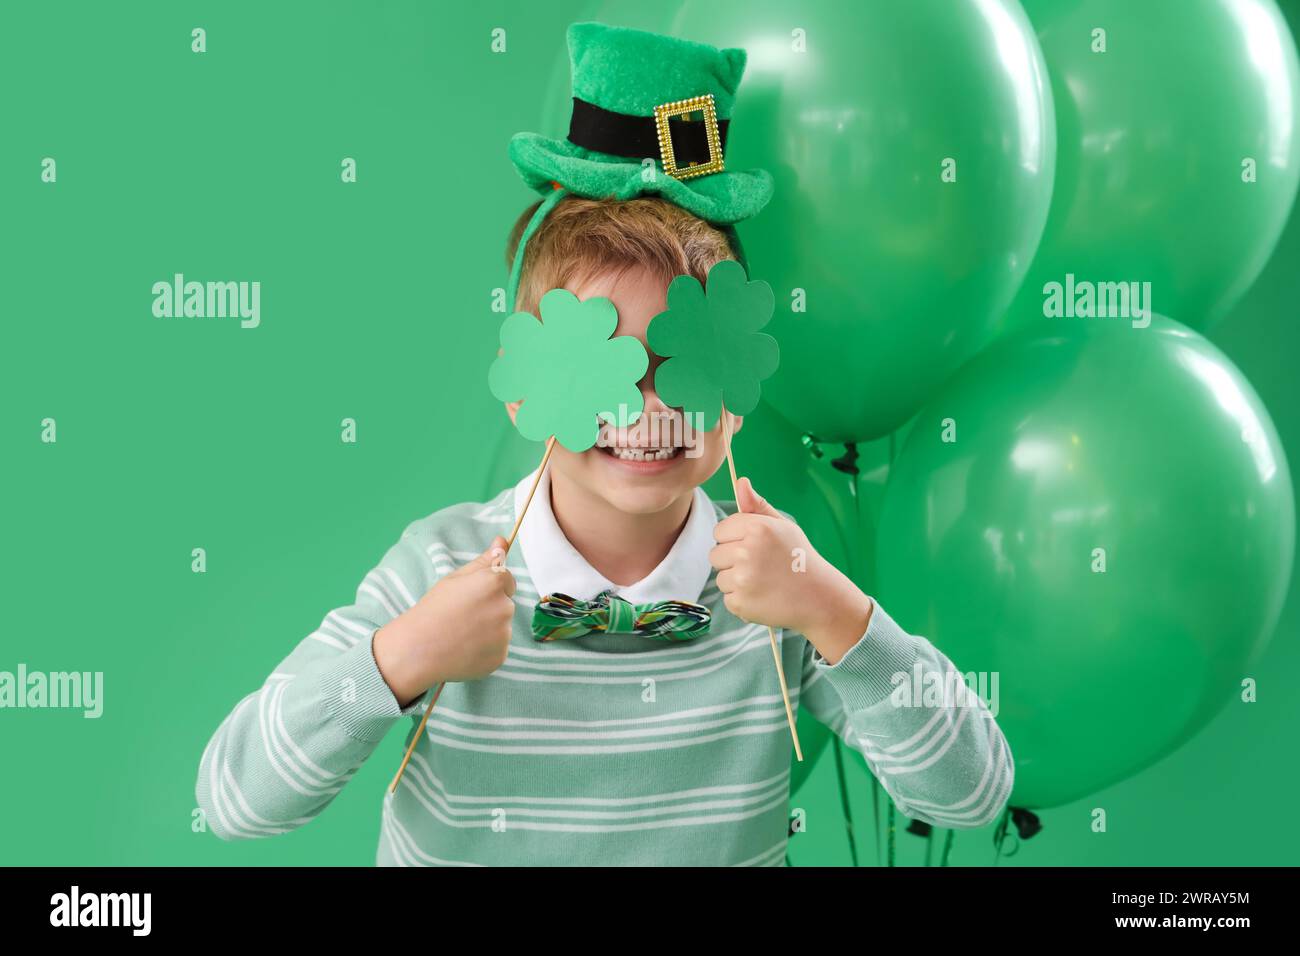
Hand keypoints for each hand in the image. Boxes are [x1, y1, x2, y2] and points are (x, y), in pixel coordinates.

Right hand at [374, 535, 515, 706]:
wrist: (417, 649)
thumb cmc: (434, 609)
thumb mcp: (456, 579)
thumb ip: (484, 561)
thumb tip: (504, 541)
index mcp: (494, 583)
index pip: (507, 579)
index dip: (488, 587)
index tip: (471, 596)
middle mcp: (505, 607)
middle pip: (506, 603)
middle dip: (490, 607)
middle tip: (461, 616)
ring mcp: (504, 635)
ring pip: (502, 627)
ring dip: (488, 629)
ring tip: (460, 633)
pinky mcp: (501, 656)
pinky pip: (498, 647)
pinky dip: (485, 648)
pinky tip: (464, 648)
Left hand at [710, 478, 872, 663]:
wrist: (819, 597)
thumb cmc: (799, 558)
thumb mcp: (783, 526)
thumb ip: (757, 506)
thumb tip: (740, 482)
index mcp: (756, 528)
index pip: (720, 531)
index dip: (734, 539)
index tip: (754, 547)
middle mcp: (746, 551)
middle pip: (715, 555)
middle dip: (732, 560)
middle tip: (760, 566)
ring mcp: (743, 578)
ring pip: (720, 578)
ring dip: (736, 581)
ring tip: (762, 582)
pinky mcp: (741, 602)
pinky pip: (728, 598)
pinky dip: (742, 600)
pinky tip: (762, 596)